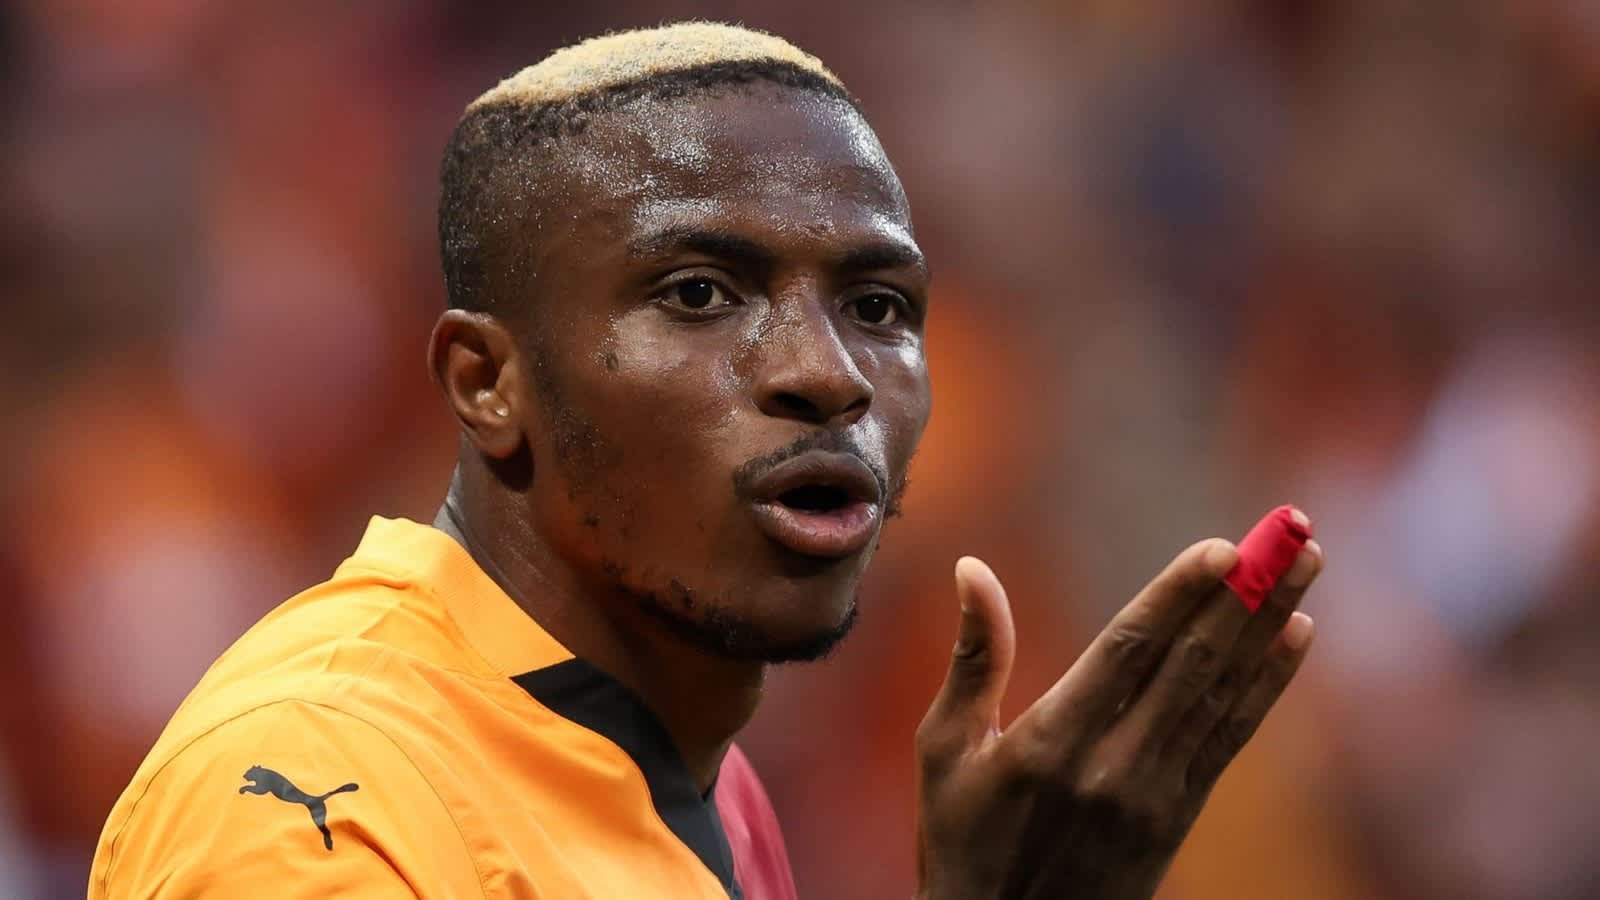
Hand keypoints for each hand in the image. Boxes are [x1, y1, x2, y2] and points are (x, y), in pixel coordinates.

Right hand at [915, 533, 1321, 899]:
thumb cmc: (961, 841)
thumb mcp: (944, 751)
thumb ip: (973, 658)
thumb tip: (972, 569)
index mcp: (1051, 742)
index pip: (1129, 652)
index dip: (1180, 596)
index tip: (1226, 546)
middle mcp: (1114, 766)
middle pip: (1192, 663)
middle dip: (1247, 592)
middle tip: (1290, 529)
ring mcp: (1154, 795)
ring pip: (1222, 693)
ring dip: (1270, 624)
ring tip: (1307, 563)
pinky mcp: (1178, 816)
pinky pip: (1231, 737)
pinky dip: (1266, 684)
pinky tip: (1295, 639)